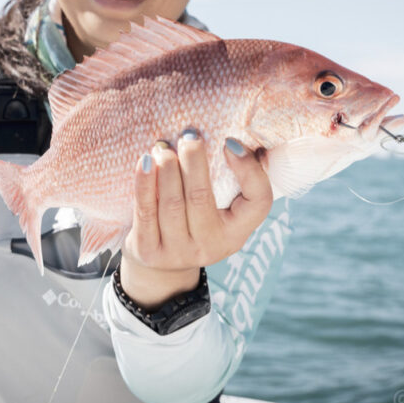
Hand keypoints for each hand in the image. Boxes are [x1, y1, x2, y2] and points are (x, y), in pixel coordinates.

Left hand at [118, 131, 273, 308]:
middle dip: (193, 161)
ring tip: (163, 148)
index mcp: (237, 231)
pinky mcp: (148, 251)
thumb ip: (237, 178)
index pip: (259, 202)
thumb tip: (247, 141)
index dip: (249, 170)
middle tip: (188, 136)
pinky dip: (144, 183)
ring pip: (172, 204)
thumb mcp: (223, 209)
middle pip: (202, 198)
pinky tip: (144, 162)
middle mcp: (212, 246)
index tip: (230, 142)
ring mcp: (178, 252)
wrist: (162, 266)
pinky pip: (145, 212)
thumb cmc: (197, 221)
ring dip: (166, 169)